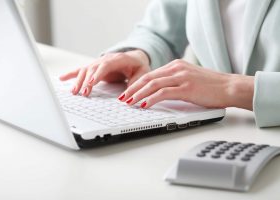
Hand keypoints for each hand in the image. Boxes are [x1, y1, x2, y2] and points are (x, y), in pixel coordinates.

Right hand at [60, 50, 150, 96]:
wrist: (135, 58)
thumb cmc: (139, 66)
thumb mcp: (142, 74)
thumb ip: (135, 84)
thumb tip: (126, 97)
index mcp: (118, 59)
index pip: (105, 65)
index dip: (97, 74)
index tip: (91, 83)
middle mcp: (106, 59)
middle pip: (93, 69)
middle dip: (86, 81)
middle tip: (83, 93)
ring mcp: (98, 62)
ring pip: (86, 70)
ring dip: (79, 80)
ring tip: (74, 92)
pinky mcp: (94, 67)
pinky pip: (82, 70)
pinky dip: (71, 74)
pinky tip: (62, 78)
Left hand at [119, 59, 253, 109]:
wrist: (229, 87)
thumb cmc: (211, 86)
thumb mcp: (189, 78)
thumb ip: (174, 81)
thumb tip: (159, 91)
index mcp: (176, 66)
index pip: (150, 74)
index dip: (136, 84)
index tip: (127, 92)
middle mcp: (176, 69)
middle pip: (147, 78)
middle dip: (132, 89)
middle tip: (122, 98)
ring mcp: (181, 77)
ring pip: (152, 85)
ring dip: (138, 94)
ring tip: (129, 103)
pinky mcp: (186, 88)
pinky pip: (163, 93)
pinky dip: (151, 99)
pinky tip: (144, 105)